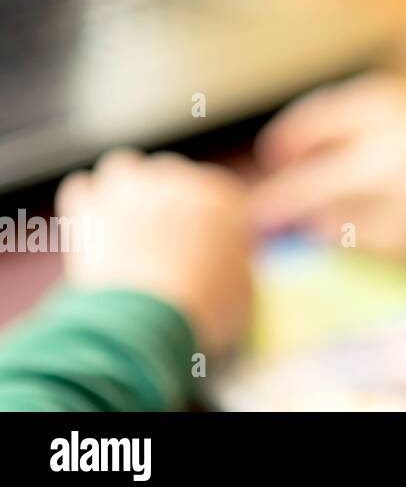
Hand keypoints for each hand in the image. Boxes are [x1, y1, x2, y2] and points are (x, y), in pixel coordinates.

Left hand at [57, 150, 253, 356]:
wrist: (148, 321)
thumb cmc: (204, 308)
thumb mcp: (244, 289)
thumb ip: (235, 262)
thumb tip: (224, 262)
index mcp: (223, 199)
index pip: (221, 196)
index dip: (214, 223)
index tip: (207, 249)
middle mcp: (178, 182)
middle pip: (171, 172)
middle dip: (167, 199)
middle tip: (162, 237)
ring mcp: (130, 191)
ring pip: (123, 166)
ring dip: (125, 188)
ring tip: (125, 221)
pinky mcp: (89, 209)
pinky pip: (81, 187)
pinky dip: (87, 204)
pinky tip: (93, 228)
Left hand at [252, 74, 405, 276]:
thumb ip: (366, 130)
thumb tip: (288, 154)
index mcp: (391, 103)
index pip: (313, 123)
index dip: (287, 143)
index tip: (273, 157)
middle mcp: (387, 140)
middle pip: (304, 173)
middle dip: (279, 193)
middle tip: (261, 209)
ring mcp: (394, 189)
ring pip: (319, 207)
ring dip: (297, 217)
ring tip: (284, 225)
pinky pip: (349, 236)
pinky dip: (335, 235)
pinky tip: (338, 235)